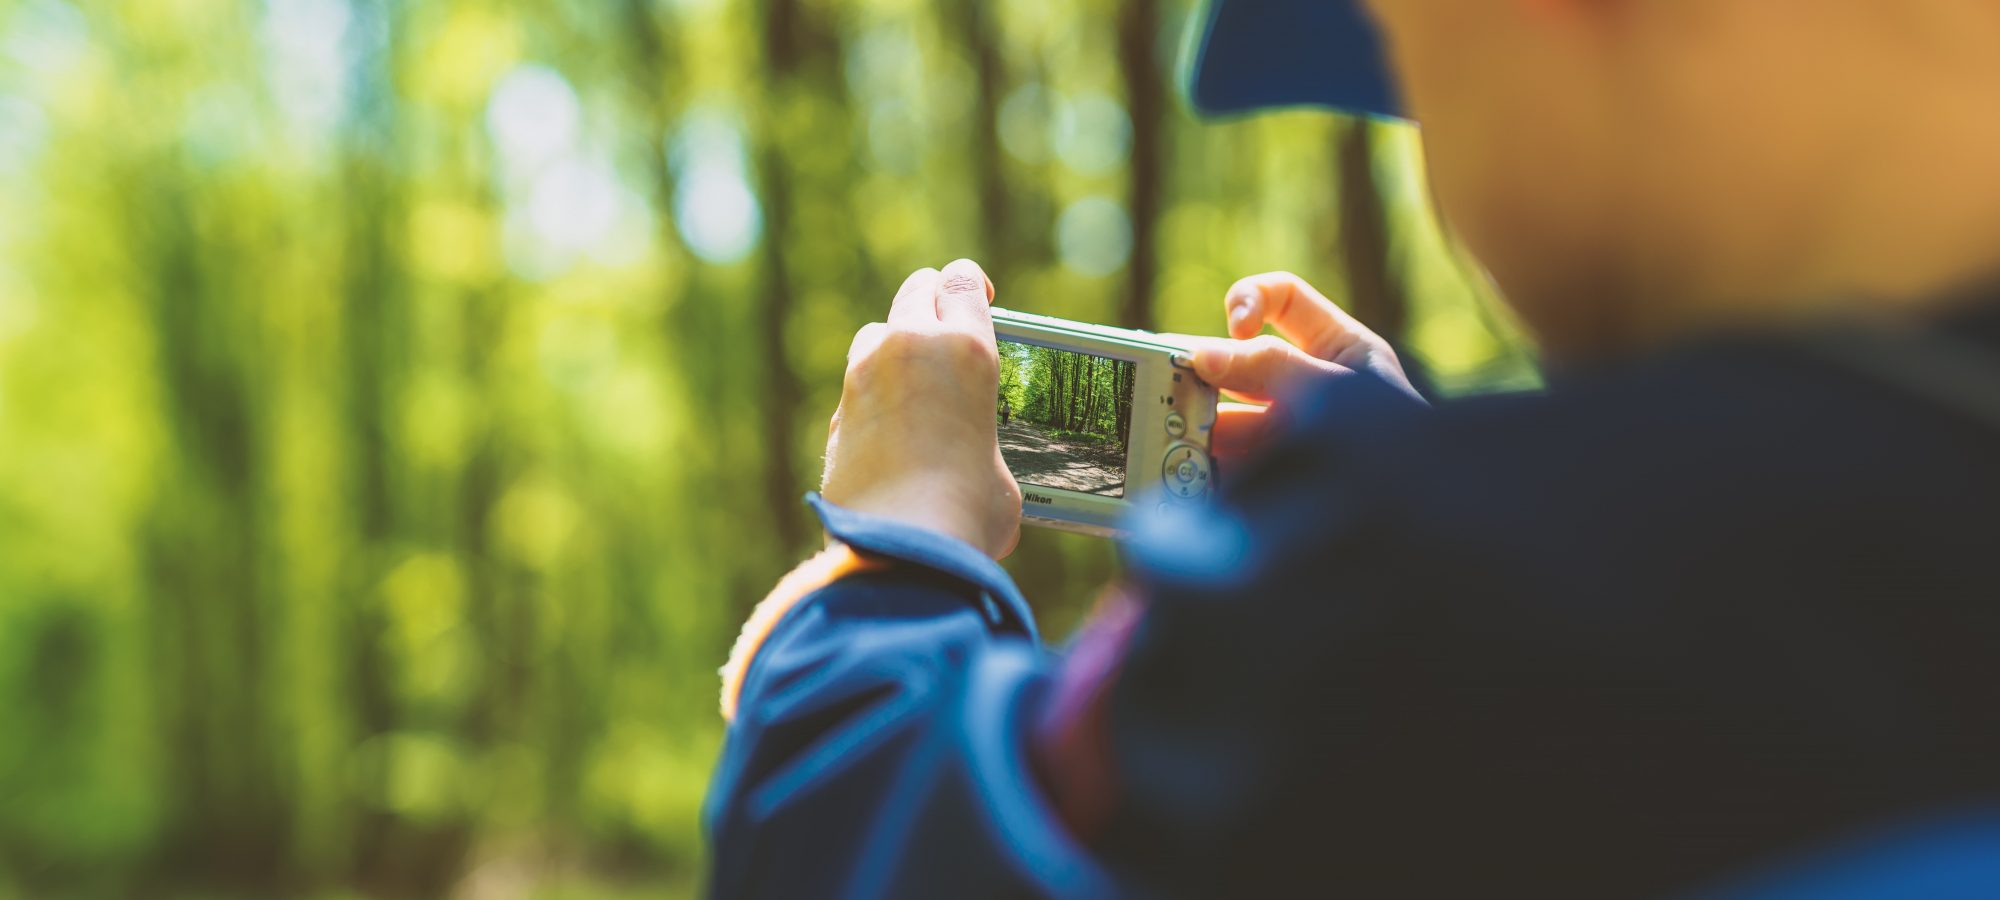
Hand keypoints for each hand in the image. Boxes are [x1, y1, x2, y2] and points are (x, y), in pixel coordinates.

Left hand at [821, 259, 1022, 558]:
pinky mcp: (835, 413)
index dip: (969, 282)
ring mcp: (864, 376)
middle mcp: (910, 347)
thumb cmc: (968, 511)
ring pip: (877, 332)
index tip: (975, 293)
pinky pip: (857, 386)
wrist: (900, 547)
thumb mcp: (1001, 471)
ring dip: (895, 346)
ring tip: (915, 382)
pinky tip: (889, 433)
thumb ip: (986, 445)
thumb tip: (977, 476)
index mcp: (966, 348)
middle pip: (916, 289)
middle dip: (930, 300)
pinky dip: (873, 397)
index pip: (961, 279)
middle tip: (943, 324)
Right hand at [1183, 272, 1422, 460]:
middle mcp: (1309, 390)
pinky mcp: (1271, 481)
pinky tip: (1185, 473)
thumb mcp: (1338, 391)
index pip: (1283, 298)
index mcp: (1340, 350)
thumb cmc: (1400, 447)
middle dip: (1205, 376)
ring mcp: (1288, 438)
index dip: (1250, 300)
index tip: (1235, 330)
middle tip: (1173, 391)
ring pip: (1225, 419)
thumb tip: (1203, 354)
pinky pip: (1226, 466)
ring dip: (1196, 426)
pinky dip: (1201, 468)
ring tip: (1172, 438)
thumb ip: (1274, 368)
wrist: (1417, 530)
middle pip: (1238, 365)